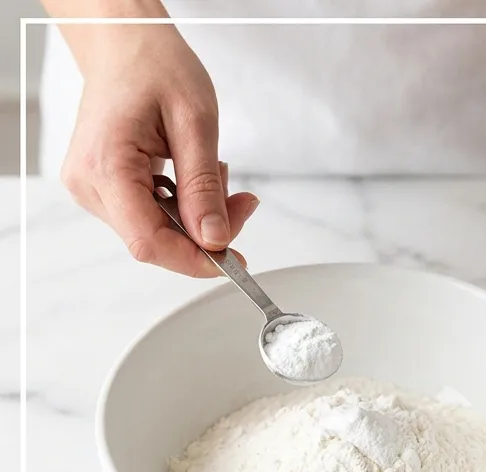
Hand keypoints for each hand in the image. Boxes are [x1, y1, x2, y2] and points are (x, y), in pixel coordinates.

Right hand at [60, 24, 256, 275]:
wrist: (126, 45)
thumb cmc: (155, 68)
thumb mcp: (196, 124)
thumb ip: (204, 187)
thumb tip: (215, 239)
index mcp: (106, 165)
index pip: (148, 241)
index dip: (194, 259)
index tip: (235, 258)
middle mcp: (89, 183)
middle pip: (154, 240)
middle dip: (206, 231)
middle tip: (243, 201)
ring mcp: (92, 187)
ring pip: (155, 231)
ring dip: (196, 215)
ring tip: (215, 171)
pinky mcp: (103, 186)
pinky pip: (149, 214)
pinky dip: (182, 205)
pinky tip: (194, 175)